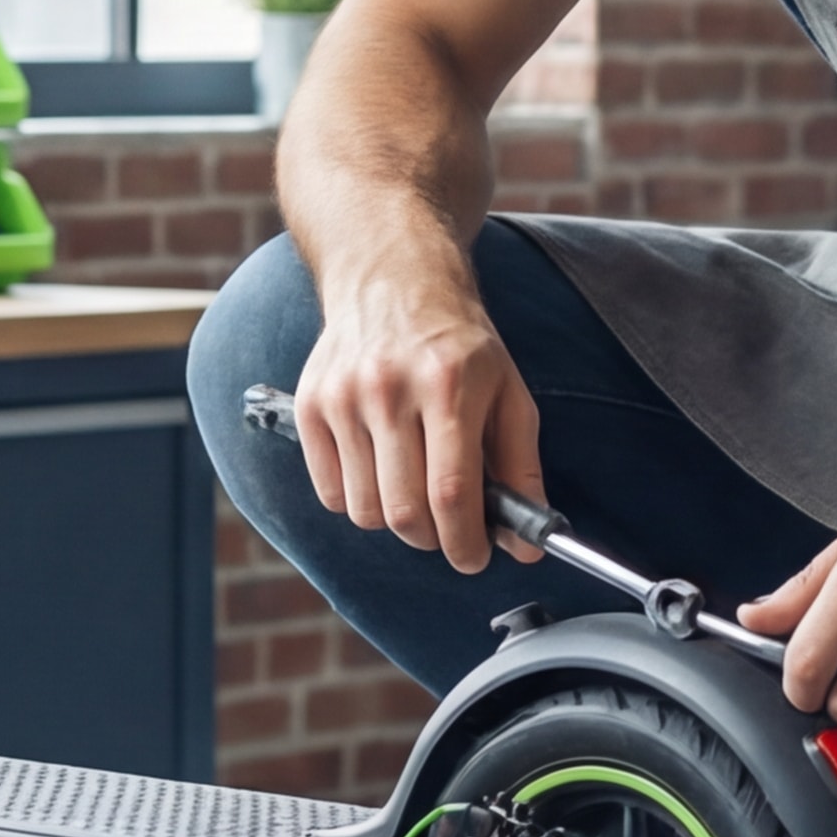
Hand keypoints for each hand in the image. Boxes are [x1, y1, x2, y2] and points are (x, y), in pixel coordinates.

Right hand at [290, 275, 547, 573]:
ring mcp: (342, 397)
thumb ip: (521, 469)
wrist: (392, 279)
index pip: (451, 492)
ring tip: (413, 488)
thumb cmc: (458, 343)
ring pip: (364, 511)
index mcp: (448, 385)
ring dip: (394, 520)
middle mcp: (389, 390)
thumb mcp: (508, 392)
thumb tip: (526, 546)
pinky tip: (379, 469)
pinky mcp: (309, 405)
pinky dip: (356, 500)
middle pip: (404, 511)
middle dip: (432, 538)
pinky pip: (330, 493)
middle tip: (448, 527)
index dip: (465, 542)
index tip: (474, 557)